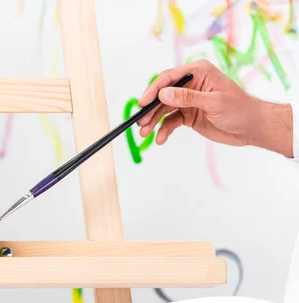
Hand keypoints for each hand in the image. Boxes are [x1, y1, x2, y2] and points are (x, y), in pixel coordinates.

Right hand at [137, 59, 293, 157]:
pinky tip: (160, 139)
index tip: (142, 103)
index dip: (154, 90)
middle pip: (163, 95)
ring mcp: (188, 101)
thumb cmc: (240, 109)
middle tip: (141, 122)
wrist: (252, 128)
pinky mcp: (188, 116)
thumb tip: (164, 94)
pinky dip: (164, 130)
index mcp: (198, 73)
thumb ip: (188, 98)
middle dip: (151, 110)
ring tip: (145, 133)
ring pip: (164, 110)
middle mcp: (190, 85)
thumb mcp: (214, 102)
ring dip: (153, 121)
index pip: (169, 78)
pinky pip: (171, 122)